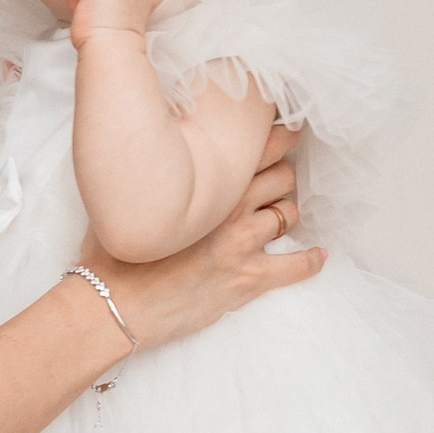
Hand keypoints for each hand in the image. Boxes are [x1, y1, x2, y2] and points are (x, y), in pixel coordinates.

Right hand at [79, 116, 318, 349]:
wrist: (115, 302)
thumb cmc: (115, 250)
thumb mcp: (134, 194)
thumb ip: (161, 172)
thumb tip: (164, 153)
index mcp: (206, 181)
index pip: (259, 146)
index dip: (279, 136)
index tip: (287, 130)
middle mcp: (231, 206)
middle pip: (281, 176)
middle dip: (281, 176)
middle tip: (274, 180)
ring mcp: (243, 242)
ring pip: (289, 213)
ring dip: (286, 213)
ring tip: (278, 217)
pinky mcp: (249, 278)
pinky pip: (296, 266)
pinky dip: (311, 261)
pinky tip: (318, 256)